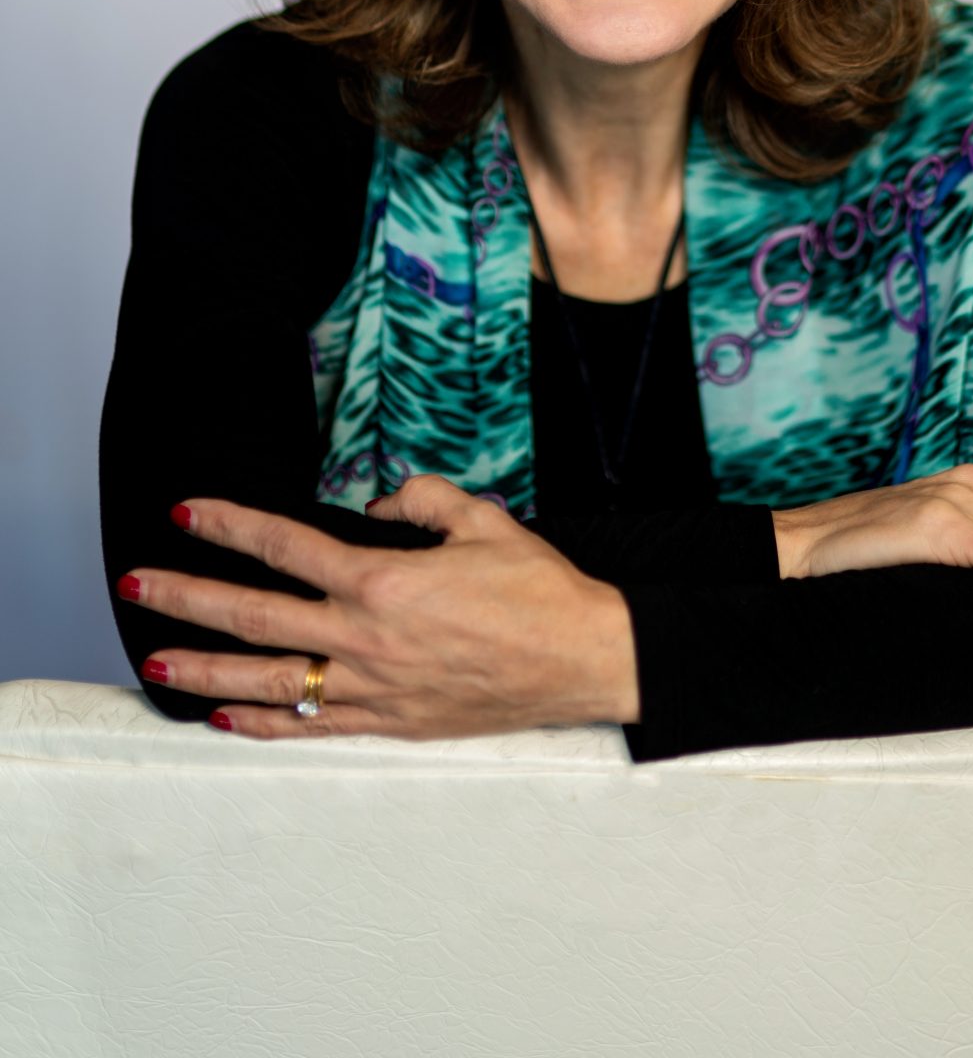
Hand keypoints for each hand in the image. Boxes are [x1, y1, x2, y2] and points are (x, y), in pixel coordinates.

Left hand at [116, 475, 640, 738]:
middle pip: (254, 617)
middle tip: (137, 582)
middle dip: (188, 596)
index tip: (188, 511)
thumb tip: (382, 503)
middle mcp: (364, 638)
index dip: (230, 525)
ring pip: (268, 682)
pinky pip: (309, 725)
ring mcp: (371, 688)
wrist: (584, 658)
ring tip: (155, 662)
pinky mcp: (389, 723)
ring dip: (204, 671)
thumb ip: (423, 500)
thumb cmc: (538, 589)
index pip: (286, 545)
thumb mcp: (483, 519)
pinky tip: (225, 717)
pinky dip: (262, 723)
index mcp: (383, 582)